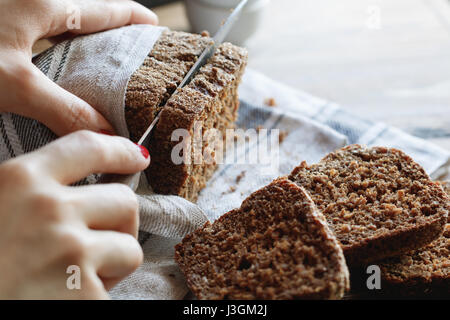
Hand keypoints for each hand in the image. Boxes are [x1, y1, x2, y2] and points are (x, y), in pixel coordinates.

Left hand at [0, 0, 157, 135]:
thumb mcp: (16, 83)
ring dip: (79, 43)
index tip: (153, 24)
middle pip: (81, 15)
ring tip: (98, 64)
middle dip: (108, 32)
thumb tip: (107, 135)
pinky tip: (52, 71)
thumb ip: (65, 109)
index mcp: (41, 4)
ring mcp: (11, 13)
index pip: (100, 9)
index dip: (130, 17)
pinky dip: (53, 52)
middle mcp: (27, 2)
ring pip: (57, 26)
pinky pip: (35, 36)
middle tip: (130, 52)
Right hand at [0, 131, 149, 298]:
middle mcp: (49, 209)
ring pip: (130, 248)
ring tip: (78, 276)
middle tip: (98, 242)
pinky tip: (68, 298)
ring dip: (114, 262)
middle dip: (121, 223)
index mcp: (19, 180)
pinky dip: (100, 293)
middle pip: (125, 201)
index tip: (138, 156)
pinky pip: (115, 287)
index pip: (90, 148)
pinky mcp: (85, 294)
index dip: (122, 151)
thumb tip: (74, 185)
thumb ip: (29, 189)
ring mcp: (71, 252)